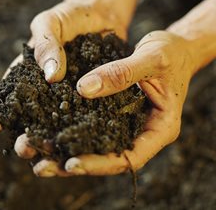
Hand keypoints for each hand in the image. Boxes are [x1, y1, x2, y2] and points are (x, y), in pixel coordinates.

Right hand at [0, 1, 125, 147]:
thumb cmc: (70, 17)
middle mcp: (47, 90)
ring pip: (57, 123)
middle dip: (24, 134)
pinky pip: (88, 117)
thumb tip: (51, 76)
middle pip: (32, 117)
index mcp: (30, 73)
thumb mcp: (51, 22)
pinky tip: (79, 146)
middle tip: (22, 148)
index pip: (9, 95)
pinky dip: (82, 131)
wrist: (102, 16)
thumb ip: (46, 44)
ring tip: (45, 156)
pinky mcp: (95, 99)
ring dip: (50, 140)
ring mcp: (70, 96)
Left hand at [33, 31, 194, 175]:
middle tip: (44, 167)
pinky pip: (95, 128)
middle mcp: (144, 133)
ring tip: (39, 159)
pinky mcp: (117, 115)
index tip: (71, 163)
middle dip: (77, 165)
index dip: (100, 164)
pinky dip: (74, 132)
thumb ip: (120, 73)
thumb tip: (83, 89)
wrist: (176, 48)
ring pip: (99, 147)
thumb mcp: (151, 58)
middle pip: (110, 159)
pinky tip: (50, 132)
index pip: (131, 158)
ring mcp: (130, 126)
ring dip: (70, 153)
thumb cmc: (171, 53)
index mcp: (161, 129)